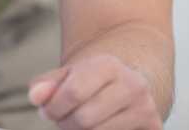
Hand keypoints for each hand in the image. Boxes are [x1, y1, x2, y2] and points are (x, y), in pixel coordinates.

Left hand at [28, 54, 160, 129]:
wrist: (130, 83)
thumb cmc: (92, 82)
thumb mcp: (68, 76)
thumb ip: (47, 84)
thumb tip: (35, 96)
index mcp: (108, 65)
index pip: (73, 93)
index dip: (54, 108)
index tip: (48, 111)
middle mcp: (132, 85)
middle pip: (84, 120)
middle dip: (65, 124)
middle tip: (63, 120)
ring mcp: (145, 109)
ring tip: (78, 123)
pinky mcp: (153, 127)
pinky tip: (98, 126)